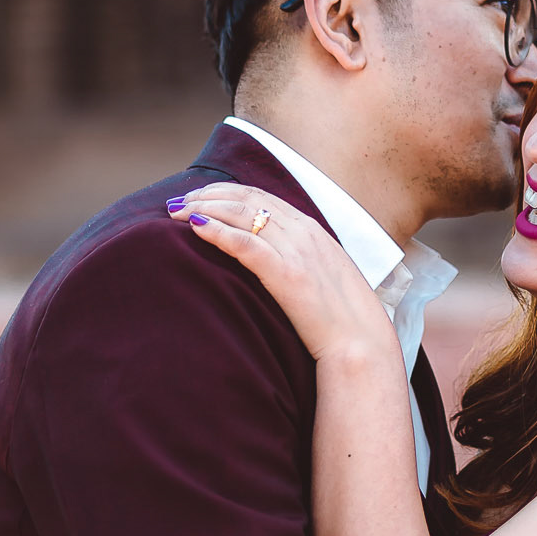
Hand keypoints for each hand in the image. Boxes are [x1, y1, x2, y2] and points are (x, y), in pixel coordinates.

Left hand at [168, 185, 395, 363]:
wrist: (360, 343)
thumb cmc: (341, 318)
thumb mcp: (322, 275)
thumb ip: (299, 259)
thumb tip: (269, 258)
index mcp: (312, 229)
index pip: (261, 196)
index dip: (225, 192)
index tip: (199, 197)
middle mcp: (303, 232)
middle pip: (246, 199)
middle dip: (207, 195)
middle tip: (178, 202)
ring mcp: (297, 251)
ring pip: (242, 215)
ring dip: (204, 209)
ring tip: (176, 213)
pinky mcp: (287, 275)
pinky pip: (246, 244)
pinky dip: (218, 232)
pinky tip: (196, 228)